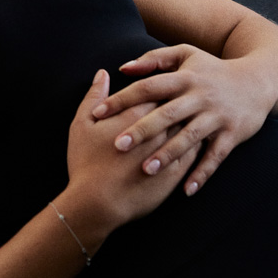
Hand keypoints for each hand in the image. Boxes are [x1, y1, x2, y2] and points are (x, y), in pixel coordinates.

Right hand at [63, 71, 201, 239]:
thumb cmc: (87, 162)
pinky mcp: (178, 172)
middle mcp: (160, 128)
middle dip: (178, 100)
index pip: (156, 88)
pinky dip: (194, 144)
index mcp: (137, 111)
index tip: (158, 85)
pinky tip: (193, 142)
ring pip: (190, 127)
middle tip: (178, 98)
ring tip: (190, 117)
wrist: (99, 203)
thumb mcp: (82, 124)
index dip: (158, 85)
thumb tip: (103, 74)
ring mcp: (172, 150)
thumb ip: (95, 95)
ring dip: (190, 120)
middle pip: (177, 105)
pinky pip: (195, 153)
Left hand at [91, 45, 273, 196]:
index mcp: (184, 78)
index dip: (122, 99)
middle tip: (116, 146)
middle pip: (166, 113)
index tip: (98, 114)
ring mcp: (217, 116)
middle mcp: (199, 96)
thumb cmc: (212, 69)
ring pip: (189, 137)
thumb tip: (122, 68)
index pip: (148, 87)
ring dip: (168, 154)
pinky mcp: (233, 134)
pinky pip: (216, 156)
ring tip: (146, 170)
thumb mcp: (186, 56)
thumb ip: (153, 60)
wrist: (259, 81)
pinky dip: (202, 173)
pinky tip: (186, 190)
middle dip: (141, 130)